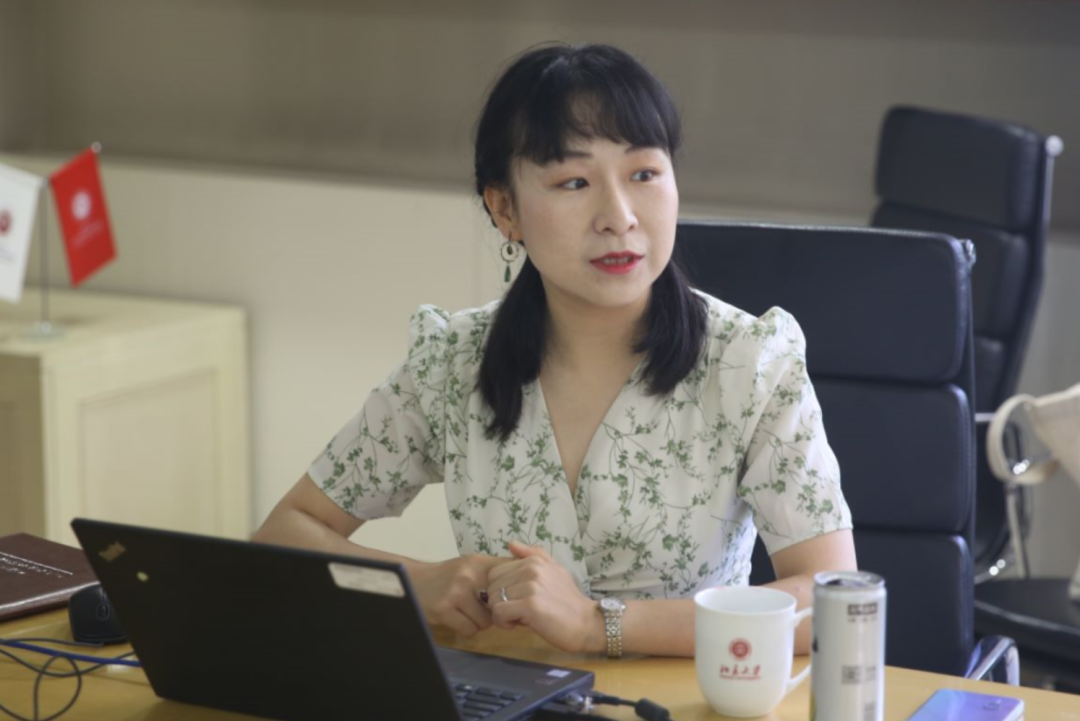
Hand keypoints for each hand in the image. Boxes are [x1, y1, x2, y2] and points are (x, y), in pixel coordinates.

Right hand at [410, 554, 512, 636]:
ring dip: (479, 622)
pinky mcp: (444, 610)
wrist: (415, 581)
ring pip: (486, 621)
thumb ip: (497, 572)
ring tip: (467, 612)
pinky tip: (457, 618)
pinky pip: (470, 629)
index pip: (512, 577)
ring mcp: (456, 592)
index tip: (514, 601)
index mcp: (480, 563)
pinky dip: (466, 628)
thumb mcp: (472, 566)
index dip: (516, 593)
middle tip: (485, 610)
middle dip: (495, 612)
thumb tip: (528, 583)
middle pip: (501, 605)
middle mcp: (469, 575)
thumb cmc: (448, 576)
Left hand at [485, 541, 602, 652]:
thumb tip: (510, 543)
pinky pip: (499, 612)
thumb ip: (534, 555)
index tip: (516, 600)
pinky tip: (517, 625)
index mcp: (533, 561)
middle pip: (491, 587)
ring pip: (493, 600)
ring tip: (519, 618)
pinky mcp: (530, 605)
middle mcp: (531, 569)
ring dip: (502, 614)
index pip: (495, 573)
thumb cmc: (568, 600)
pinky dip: (503, 622)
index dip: (501, 590)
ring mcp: (530, 586)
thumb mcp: (555, 570)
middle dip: (499, 602)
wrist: (587, 623)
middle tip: (517, 611)